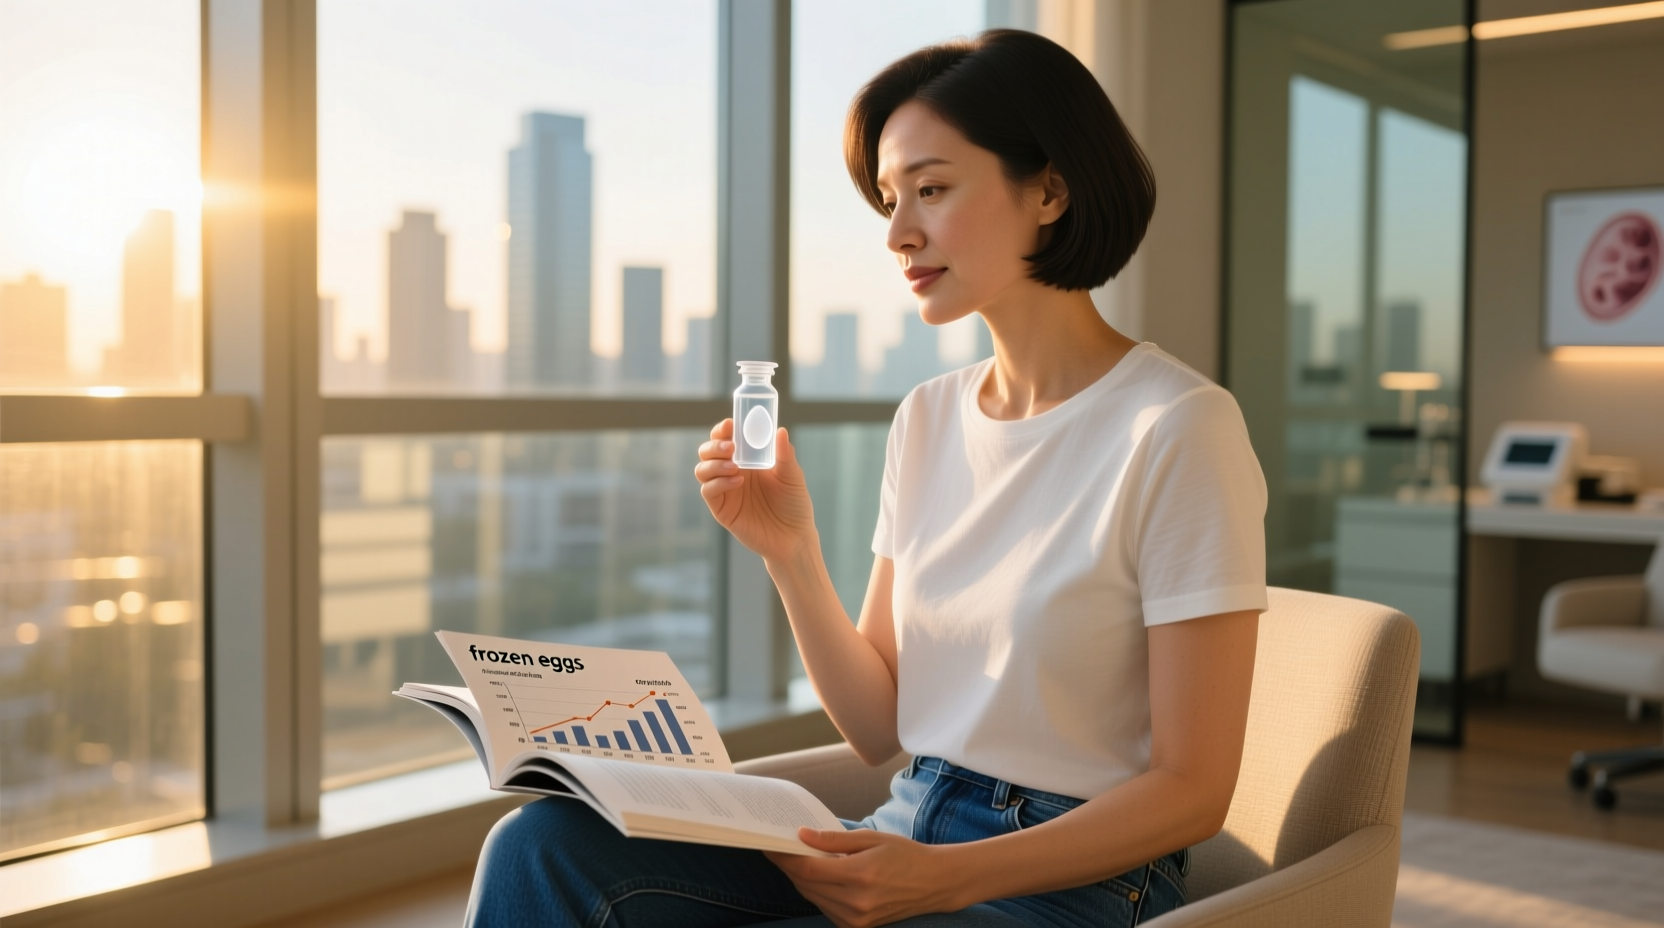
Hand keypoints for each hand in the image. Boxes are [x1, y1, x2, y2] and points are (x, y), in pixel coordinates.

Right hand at [694, 419, 815, 562]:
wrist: (794, 537)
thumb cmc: (794, 505)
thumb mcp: (792, 476)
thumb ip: (785, 455)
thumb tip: (781, 431)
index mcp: (747, 460)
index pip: (726, 438)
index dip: (722, 429)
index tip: (730, 424)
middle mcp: (732, 472)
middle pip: (707, 451)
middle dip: (714, 445)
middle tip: (730, 446)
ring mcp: (725, 491)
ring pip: (702, 470)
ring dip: (714, 464)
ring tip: (735, 467)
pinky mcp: (722, 509)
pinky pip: (708, 491)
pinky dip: (719, 483)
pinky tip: (738, 482)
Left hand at [765, 828, 963, 927]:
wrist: (934, 883)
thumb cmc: (905, 855)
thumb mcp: (872, 838)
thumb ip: (834, 840)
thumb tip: (802, 836)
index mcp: (860, 876)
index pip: (808, 869)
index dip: (785, 857)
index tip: (771, 844)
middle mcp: (856, 902)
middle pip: (806, 884)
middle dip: (791, 865)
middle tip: (782, 847)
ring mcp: (856, 920)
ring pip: (813, 897)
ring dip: (803, 879)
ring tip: (803, 858)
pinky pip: (825, 908)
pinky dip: (819, 891)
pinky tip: (823, 876)